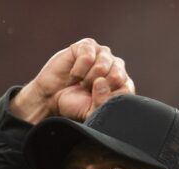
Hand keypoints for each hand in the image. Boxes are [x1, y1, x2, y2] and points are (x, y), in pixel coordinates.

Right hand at [10, 38, 134, 123]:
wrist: (51, 98)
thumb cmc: (74, 104)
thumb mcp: (92, 112)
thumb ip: (104, 103)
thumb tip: (101, 81)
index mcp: (122, 83)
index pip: (126, 89)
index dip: (110, 98)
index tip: (96, 101)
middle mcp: (116, 66)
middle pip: (117, 76)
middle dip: (98, 88)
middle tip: (87, 91)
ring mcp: (103, 54)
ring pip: (103, 65)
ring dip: (87, 79)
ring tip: (80, 82)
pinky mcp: (88, 45)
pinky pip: (87, 56)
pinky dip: (78, 70)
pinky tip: (74, 73)